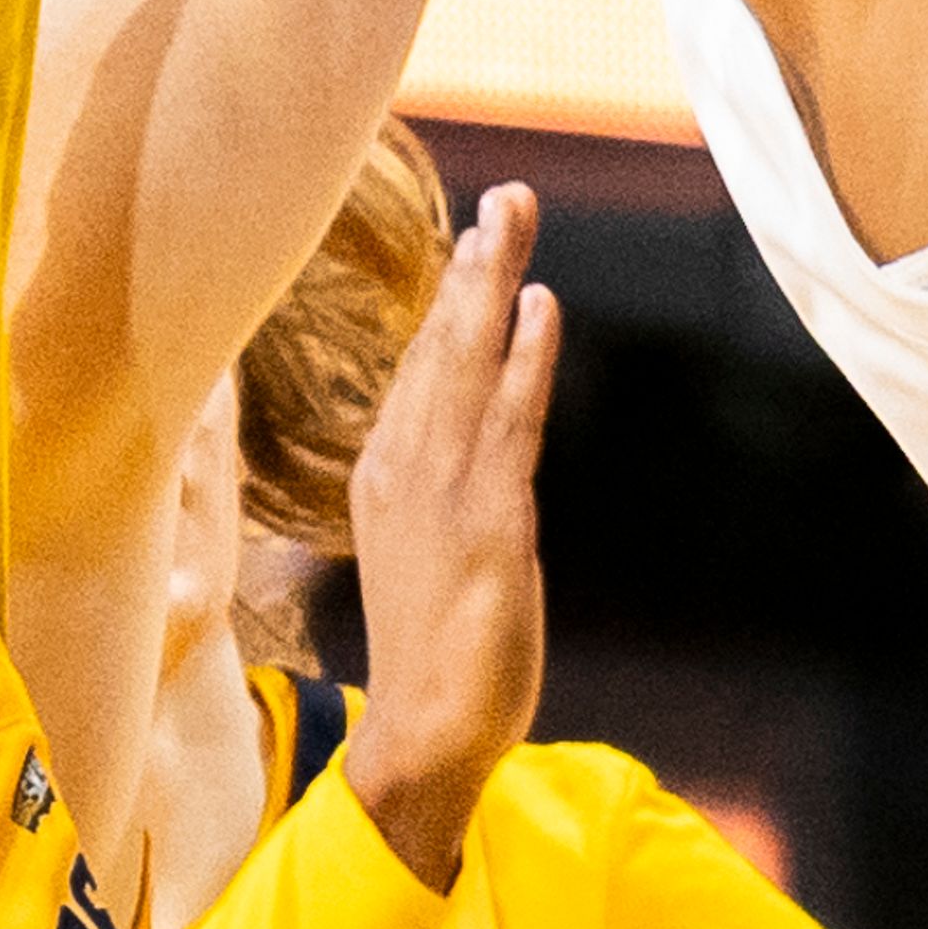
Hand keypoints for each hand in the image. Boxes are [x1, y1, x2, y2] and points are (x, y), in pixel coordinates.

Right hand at [342, 181, 555, 892]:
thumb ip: (440, 487)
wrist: (425, 733)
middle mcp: (405, 467)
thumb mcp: (426, 548)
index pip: (424, 365)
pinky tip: (540, 305)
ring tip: (514, 217)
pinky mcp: (488, 524)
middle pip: (443, 345)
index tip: (479, 236)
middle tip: (507, 195)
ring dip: (494, 285)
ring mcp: (443, 492)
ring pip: (470, 364)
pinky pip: (510, 421)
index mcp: (386, 472)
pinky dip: (525, 357)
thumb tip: (467, 442)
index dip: (455, 298)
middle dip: (476, 266)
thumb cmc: (433, 646)